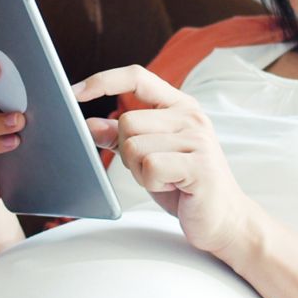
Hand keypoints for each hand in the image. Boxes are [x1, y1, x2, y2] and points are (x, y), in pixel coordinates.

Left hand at [73, 65, 254, 254]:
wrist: (224, 220)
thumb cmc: (184, 186)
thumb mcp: (147, 156)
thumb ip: (120, 138)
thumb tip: (88, 124)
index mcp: (180, 106)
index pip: (137, 76)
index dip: (103, 80)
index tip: (74, 91)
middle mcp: (191, 117)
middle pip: (127, 122)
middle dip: (128, 151)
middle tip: (152, 168)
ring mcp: (198, 140)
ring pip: (134, 146)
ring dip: (140, 171)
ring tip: (165, 178)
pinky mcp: (199, 166)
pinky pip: (150, 168)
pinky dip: (152, 183)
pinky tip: (173, 187)